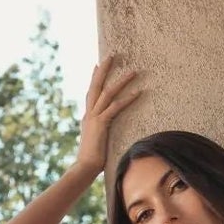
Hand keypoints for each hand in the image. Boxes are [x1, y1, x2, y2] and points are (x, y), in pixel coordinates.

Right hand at [77, 53, 142, 172]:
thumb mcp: (94, 142)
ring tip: (133, 71)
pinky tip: (139, 93)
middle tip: (111, 55)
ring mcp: (94, 118)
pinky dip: (127, 99)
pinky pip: (115, 108)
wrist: (84, 167)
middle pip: (96, 86)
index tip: (97, 65)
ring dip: (121, 81)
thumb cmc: (91, 160)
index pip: (91, 93)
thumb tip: (100, 134)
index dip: (94, 78)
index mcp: (87, 117)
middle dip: (104, 70)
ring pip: (107, 93)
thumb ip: (97, 134)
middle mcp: (89, 114)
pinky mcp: (101, 124)